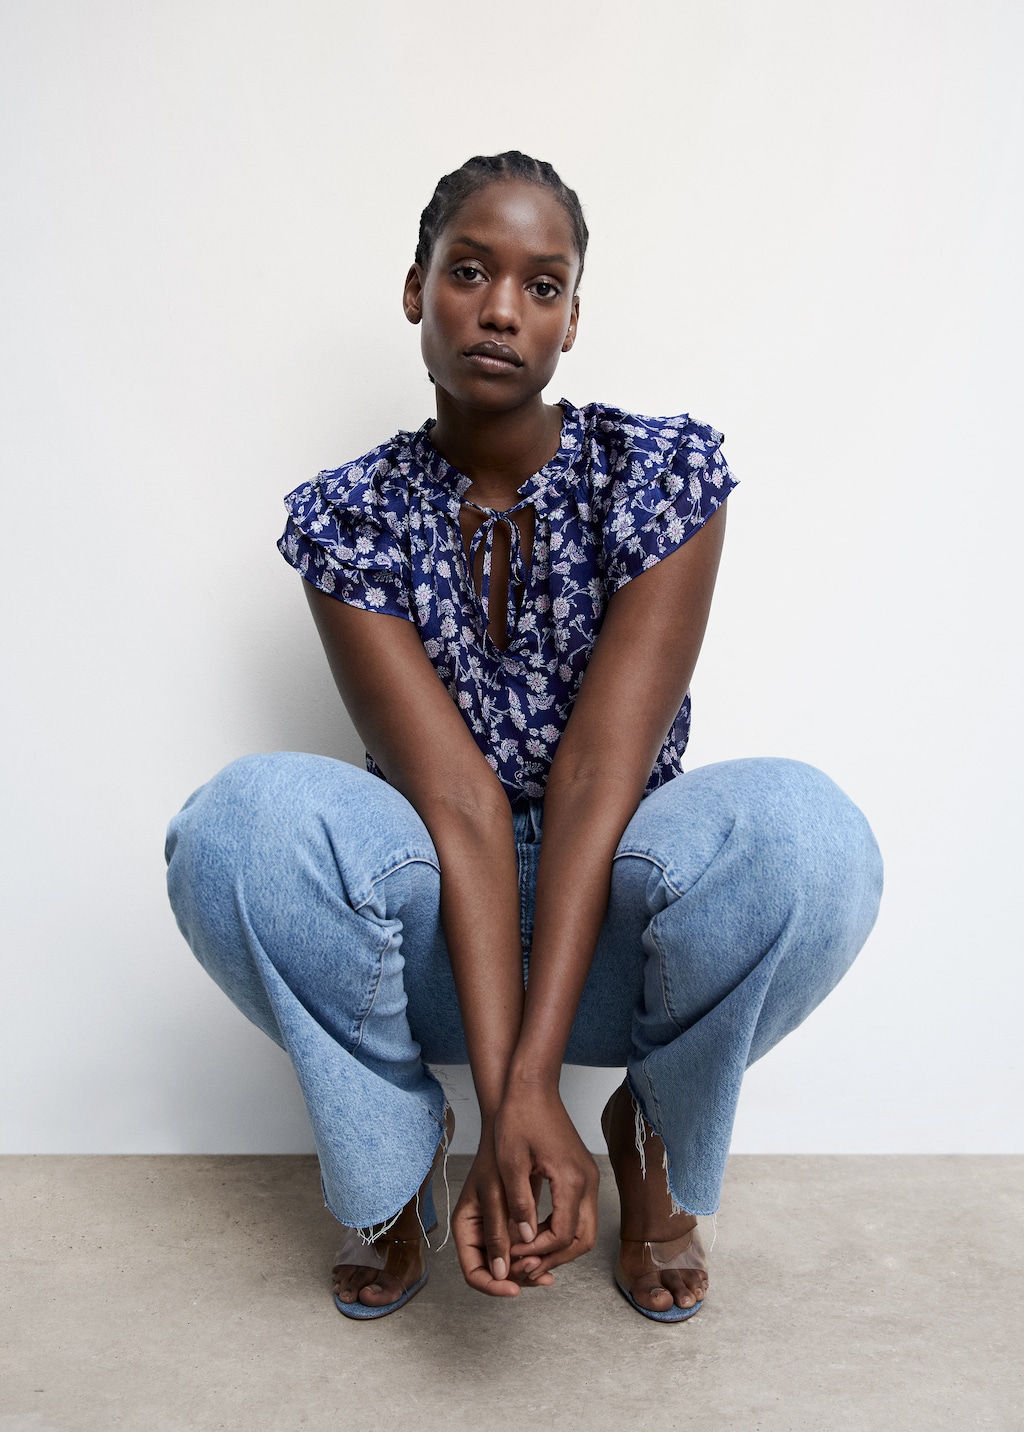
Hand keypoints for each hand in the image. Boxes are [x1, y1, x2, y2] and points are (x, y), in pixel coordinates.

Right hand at [452, 1132, 555, 1297]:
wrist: (512, 1120)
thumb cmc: (497, 1149)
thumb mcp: (495, 1192)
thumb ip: (498, 1231)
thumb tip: (504, 1272)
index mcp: (465, 1226)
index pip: (474, 1274)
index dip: (493, 1287)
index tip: (516, 1288)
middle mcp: (479, 1230)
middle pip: (494, 1273)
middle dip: (517, 1277)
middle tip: (541, 1273)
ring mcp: (497, 1225)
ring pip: (511, 1263)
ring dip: (529, 1267)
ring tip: (549, 1267)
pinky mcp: (513, 1219)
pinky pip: (522, 1247)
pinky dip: (535, 1253)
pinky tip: (551, 1251)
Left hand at [495, 1085, 599, 1282]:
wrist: (533, 1087)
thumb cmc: (518, 1118)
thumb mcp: (510, 1163)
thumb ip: (519, 1204)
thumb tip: (525, 1241)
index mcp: (571, 1180)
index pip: (561, 1236)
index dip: (535, 1251)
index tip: (510, 1254)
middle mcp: (587, 1182)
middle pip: (583, 1240)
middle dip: (554, 1258)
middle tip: (524, 1265)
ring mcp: (589, 1177)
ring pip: (585, 1230)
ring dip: (559, 1246)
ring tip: (527, 1253)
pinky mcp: (583, 1174)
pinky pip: (580, 1214)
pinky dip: (562, 1230)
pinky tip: (535, 1232)